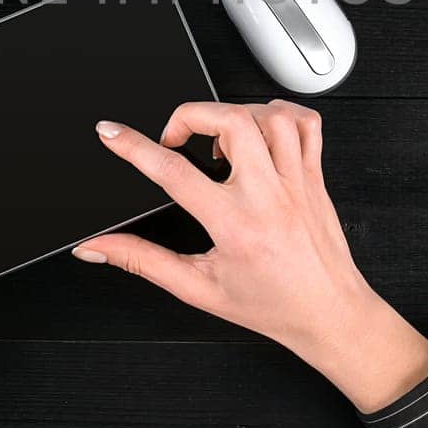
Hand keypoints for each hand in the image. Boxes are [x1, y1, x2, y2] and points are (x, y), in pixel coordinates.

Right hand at [74, 101, 427, 412]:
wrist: (329, 315)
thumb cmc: (272, 305)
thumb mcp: (198, 288)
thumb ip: (142, 262)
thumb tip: (98, 248)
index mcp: (235, 225)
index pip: (174, 172)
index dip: (134, 147)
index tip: (113, 133)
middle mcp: (269, 196)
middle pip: (230, 121)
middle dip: (190, 114)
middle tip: (175, 136)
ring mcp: (296, 182)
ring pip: (270, 116)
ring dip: (235, 113)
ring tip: (218, 135)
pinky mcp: (315, 177)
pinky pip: (307, 125)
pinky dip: (280, 114)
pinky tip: (262, 130)